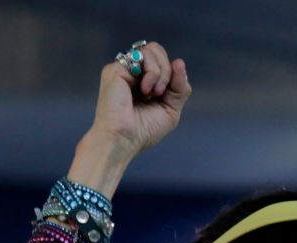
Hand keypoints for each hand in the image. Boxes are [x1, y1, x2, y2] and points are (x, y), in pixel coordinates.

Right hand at [87, 41, 190, 160]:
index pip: (163, 62)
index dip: (174, 74)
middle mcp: (131, 72)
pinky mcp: (116, 69)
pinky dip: (152, 73)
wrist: (125, 139)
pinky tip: (145, 90)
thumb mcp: (171, 109)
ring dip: (162, 72)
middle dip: (168, 70)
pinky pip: (142, 57)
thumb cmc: (144, 130)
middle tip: (161, 92)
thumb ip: (179, 87)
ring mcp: (123, 69)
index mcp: (143, 81)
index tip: (168, 95)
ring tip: (153, 93)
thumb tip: (180, 62)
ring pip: (152, 50)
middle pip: (157, 50)